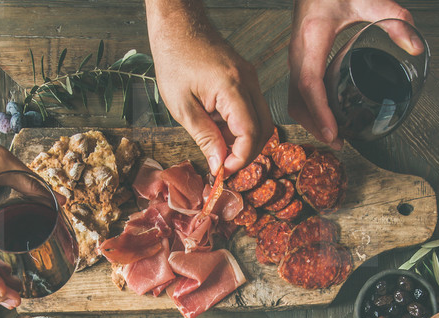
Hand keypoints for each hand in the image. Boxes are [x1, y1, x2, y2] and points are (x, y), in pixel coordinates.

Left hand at [149, 9, 272, 174]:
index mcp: (232, 87)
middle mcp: (249, 82)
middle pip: (264, 130)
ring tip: (218, 146)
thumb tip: (218, 164)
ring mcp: (251, 79)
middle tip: (224, 165)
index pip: (250, 132)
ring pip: (261, 121)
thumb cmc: (175, 60)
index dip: (240, 157)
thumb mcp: (182, 107)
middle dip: (247, 153)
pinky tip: (219, 128)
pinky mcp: (246, 78)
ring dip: (243, 140)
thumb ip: (204, 137)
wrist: (178, 26)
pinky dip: (240, 125)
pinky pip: (252, 109)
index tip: (224, 170)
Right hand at [289, 0, 422, 147]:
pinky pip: (296, 91)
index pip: (310, 84)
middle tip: (339, 143)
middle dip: (315, 126)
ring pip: (294, 99)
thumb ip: (394, 19)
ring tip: (333, 136)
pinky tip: (325, 117)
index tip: (333, 132)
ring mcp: (295, 57)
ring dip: (310, 121)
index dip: (320, 112)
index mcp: (312, 38)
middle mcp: (298, 52)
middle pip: (298, 100)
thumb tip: (416, 46)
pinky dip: (308, 110)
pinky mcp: (298, 59)